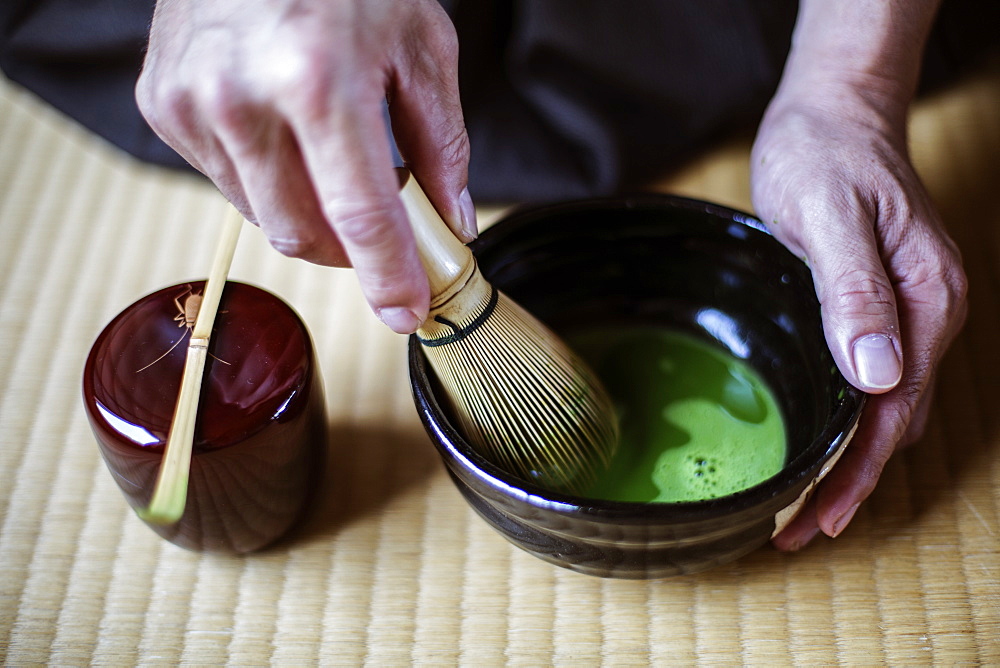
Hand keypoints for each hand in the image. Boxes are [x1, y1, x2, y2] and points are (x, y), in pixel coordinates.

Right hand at [135, 0, 475, 332]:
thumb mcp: (420, 45)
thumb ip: (441, 144)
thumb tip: (452, 221)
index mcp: (317, 80)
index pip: (359, 217)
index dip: (389, 276)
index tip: (408, 312)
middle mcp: (241, 98)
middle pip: (304, 235)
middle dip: (352, 251)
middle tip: (384, 233)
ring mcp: (192, 104)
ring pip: (264, 217)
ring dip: (310, 213)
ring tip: (334, 159)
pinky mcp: (163, 106)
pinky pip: (228, 182)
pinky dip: (268, 179)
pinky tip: (284, 131)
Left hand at [750, 84, 967, 549]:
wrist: (833, 114)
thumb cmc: (826, 155)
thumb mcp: (832, 214)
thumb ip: (855, 291)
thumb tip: (877, 374)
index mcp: (927, 300)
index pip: (894, 410)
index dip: (857, 472)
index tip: (815, 518)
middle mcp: (926, 315)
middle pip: (893, 422)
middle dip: (849, 484)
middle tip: (797, 532)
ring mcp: (906, 313)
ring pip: (884, 409)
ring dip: (848, 462)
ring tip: (802, 508)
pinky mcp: (878, 306)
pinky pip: (871, 381)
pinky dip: (847, 422)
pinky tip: (821, 442)